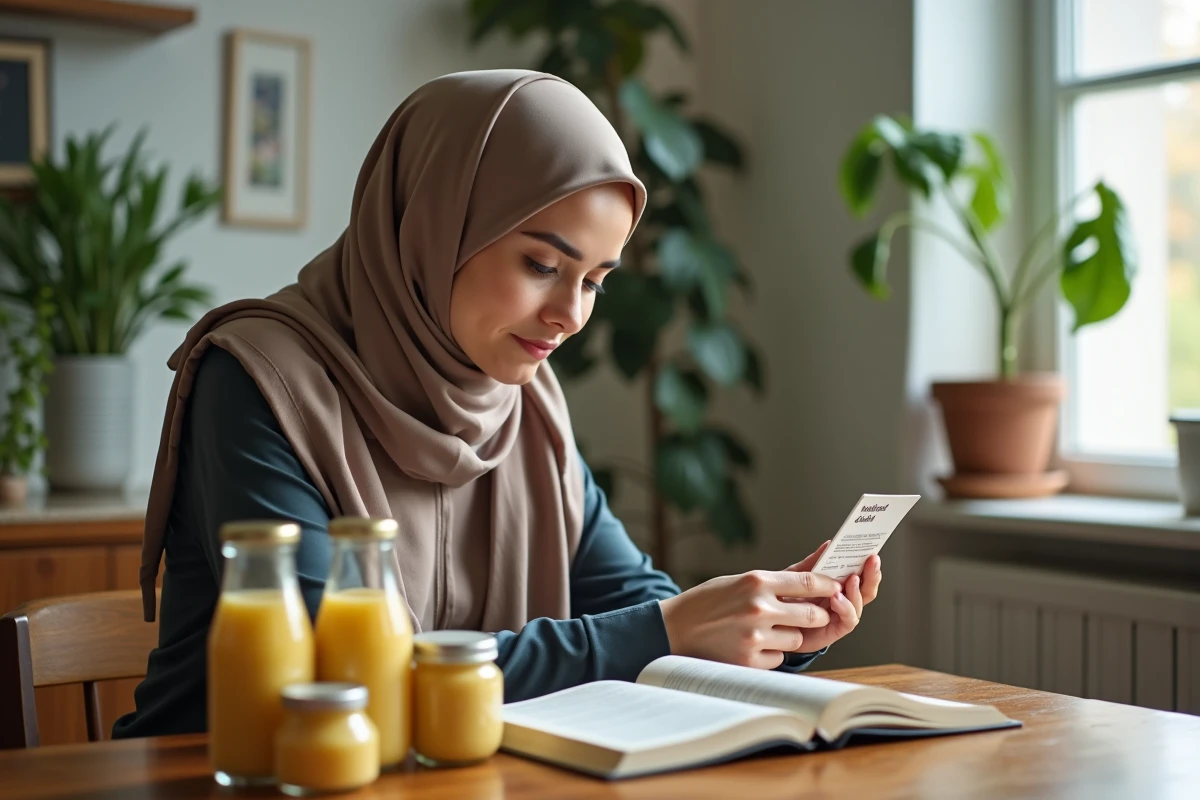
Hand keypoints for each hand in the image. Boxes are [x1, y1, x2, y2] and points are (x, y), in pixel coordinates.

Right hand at [658, 568, 842, 669]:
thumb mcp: (741, 580)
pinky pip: (779, 657)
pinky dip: (772, 652)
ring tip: (767, 630)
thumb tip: (815, 566)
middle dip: (816, 615)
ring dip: (790, 636)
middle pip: (813, 614)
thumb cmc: (708, 601)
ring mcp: (754, 636)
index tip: (836, 587)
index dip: (827, 585)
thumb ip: (779, 579)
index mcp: (756, 581)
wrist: (673, 628)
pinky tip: (751, 645)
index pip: (808, 582)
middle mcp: (758, 607)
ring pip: (798, 639)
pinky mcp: (749, 660)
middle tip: (810, 615)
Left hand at [782, 541, 882, 652]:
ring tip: (853, 579)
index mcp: (835, 585)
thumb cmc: (785, 601)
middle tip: (871, 560)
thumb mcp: (796, 576)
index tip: (871, 550)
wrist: (771, 625)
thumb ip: (813, 563)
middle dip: (871, 574)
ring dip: (858, 590)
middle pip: (865, 588)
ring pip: (859, 603)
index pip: (858, 573)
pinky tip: (838, 599)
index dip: (867, 563)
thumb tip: (829, 545)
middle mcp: (842, 600)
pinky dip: (846, 609)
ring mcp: (839, 615)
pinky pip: (848, 620)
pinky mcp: (834, 630)